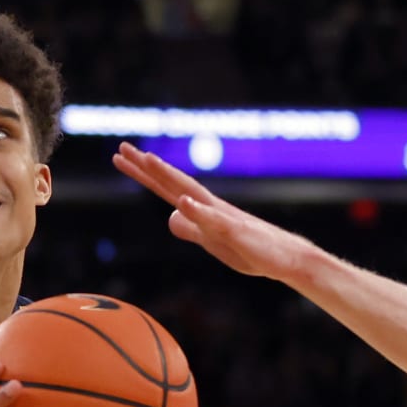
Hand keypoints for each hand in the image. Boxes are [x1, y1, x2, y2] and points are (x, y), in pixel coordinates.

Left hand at [112, 144, 323, 280]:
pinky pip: (213, 219)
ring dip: (170, 176)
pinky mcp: (234, 231)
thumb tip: (171, 216)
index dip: (143, 174)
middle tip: (121, 148)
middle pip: (173, 183)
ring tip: (148, 160)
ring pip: (191, 192)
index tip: (121, 158)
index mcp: (202, 209)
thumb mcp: (212, 241)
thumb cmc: (251, 249)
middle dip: (147, 166)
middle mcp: (209, 206)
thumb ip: (192, 228)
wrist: (286, 258)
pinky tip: (182, 201)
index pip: (166, 188)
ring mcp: (222, 217)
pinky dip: (197, 210)